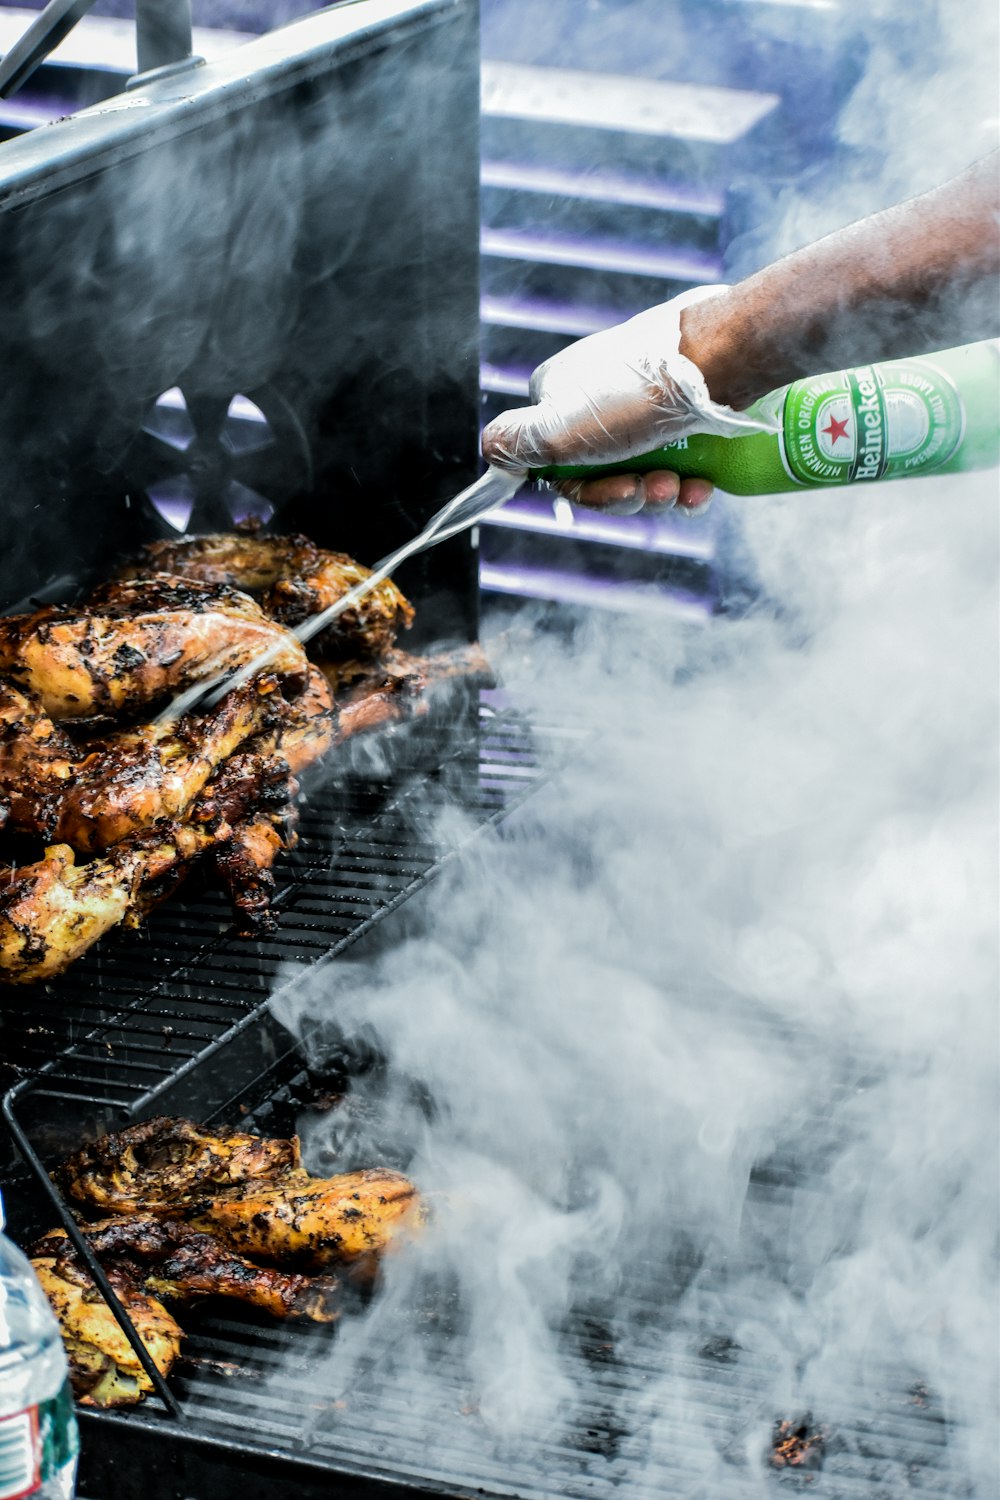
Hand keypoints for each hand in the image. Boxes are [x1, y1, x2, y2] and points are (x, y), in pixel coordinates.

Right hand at [481, 286, 771, 516]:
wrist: (722, 360)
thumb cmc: (636, 398)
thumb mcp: (558, 428)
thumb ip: (513, 443)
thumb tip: (490, 450)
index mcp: (558, 396)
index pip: (558, 466)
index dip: (587, 494)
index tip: (616, 492)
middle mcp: (596, 396)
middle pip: (603, 474)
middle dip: (631, 495)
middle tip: (658, 490)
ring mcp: (641, 401)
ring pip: (643, 472)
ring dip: (662, 494)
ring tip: (685, 487)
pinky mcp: (683, 407)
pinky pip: (677, 461)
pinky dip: (688, 483)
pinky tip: (702, 485)